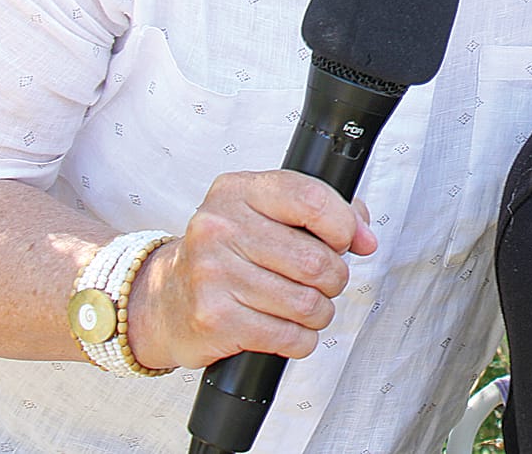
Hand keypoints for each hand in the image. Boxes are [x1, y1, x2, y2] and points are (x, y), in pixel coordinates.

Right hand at [125, 169, 378, 370]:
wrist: (165, 300)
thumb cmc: (229, 255)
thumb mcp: (266, 215)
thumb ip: (324, 211)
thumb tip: (365, 236)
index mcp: (237, 191)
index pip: (309, 198)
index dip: (343, 224)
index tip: (349, 240)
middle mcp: (219, 227)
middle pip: (315, 260)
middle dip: (335, 278)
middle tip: (325, 282)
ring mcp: (213, 274)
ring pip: (307, 303)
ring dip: (319, 312)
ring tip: (306, 307)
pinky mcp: (214, 318)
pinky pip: (288, 336)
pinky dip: (301, 340)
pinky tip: (288, 330)